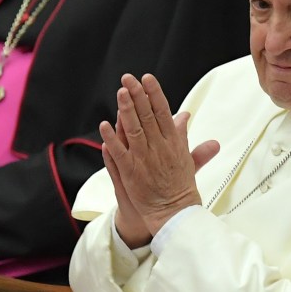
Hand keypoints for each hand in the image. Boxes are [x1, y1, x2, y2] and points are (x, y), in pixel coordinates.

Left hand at [100, 74, 218, 234]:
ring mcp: (144, 160)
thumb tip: (184, 115)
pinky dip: (111, 139)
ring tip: (120, 92)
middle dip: (138, 95)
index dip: (155, 94)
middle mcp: (159, 148)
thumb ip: (183, 134)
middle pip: (148, 116)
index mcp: (173, 142)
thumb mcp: (186, 156)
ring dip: (126, 110)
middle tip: (128, 78)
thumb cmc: (180, 185)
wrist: (174, 213)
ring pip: (134, 130)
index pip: (164, 112)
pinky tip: (104, 125)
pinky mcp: (131, 173)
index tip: (147, 78)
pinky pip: (119, 153)